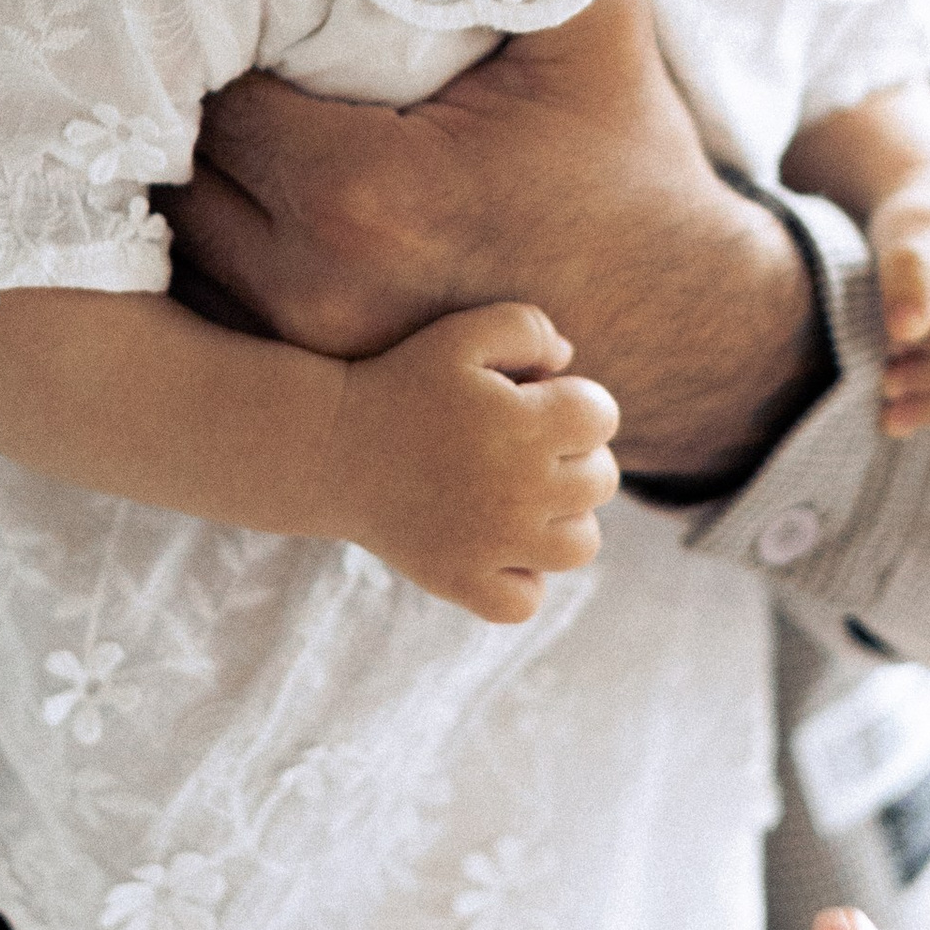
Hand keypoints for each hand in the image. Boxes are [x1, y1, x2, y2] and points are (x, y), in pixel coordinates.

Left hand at [161, 0, 827, 484]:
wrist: (691, 327)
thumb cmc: (634, 164)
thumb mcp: (593, 25)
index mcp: (366, 193)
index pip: (216, 93)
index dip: (211, 35)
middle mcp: (316, 288)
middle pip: (173, 176)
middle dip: (182, 109)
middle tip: (201, 48)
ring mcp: (311, 356)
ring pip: (179, 254)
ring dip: (183, 186)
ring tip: (208, 120)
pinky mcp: (323, 395)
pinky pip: (214, 315)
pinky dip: (211, 259)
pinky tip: (244, 203)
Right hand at [323, 304, 617, 622]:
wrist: (327, 446)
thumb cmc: (400, 382)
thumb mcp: (460, 335)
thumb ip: (527, 328)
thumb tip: (569, 360)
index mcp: (526, 423)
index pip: (602, 417)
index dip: (579, 405)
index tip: (540, 403)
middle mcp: (520, 488)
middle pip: (601, 481)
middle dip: (576, 458)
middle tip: (527, 449)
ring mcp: (492, 542)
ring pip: (581, 546)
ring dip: (564, 521)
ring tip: (525, 499)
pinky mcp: (460, 580)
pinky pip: (525, 601)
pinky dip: (521, 581)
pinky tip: (498, 548)